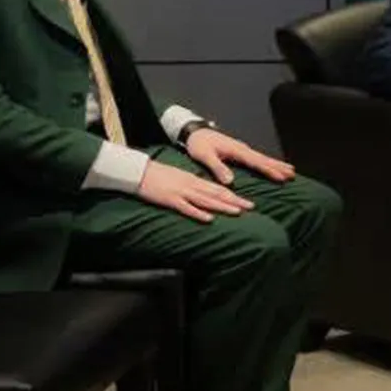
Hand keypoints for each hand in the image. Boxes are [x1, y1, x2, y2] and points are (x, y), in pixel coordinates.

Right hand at [136, 160, 253, 223]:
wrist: (139, 171)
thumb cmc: (159, 175)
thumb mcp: (180, 178)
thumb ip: (194, 185)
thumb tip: (208, 194)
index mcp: (194, 180)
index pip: (219, 189)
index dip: (234, 196)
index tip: (248, 202)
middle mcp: (191, 185)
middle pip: (217, 194)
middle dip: (235, 201)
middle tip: (251, 207)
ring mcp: (181, 192)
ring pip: (206, 200)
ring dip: (222, 207)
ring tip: (237, 212)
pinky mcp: (170, 200)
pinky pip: (186, 208)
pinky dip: (198, 213)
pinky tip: (209, 218)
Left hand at [185, 128, 294, 184]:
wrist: (195, 132)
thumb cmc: (199, 144)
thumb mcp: (205, 156)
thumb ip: (217, 168)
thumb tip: (230, 181)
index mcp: (236, 150)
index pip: (256, 162)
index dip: (269, 170)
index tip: (281, 177)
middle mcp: (243, 148)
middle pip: (264, 158)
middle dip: (279, 166)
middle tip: (293, 174)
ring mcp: (243, 149)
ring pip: (263, 157)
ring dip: (277, 164)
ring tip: (290, 170)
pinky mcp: (240, 151)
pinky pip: (258, 157)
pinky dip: (268, 162)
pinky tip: (273, 165)